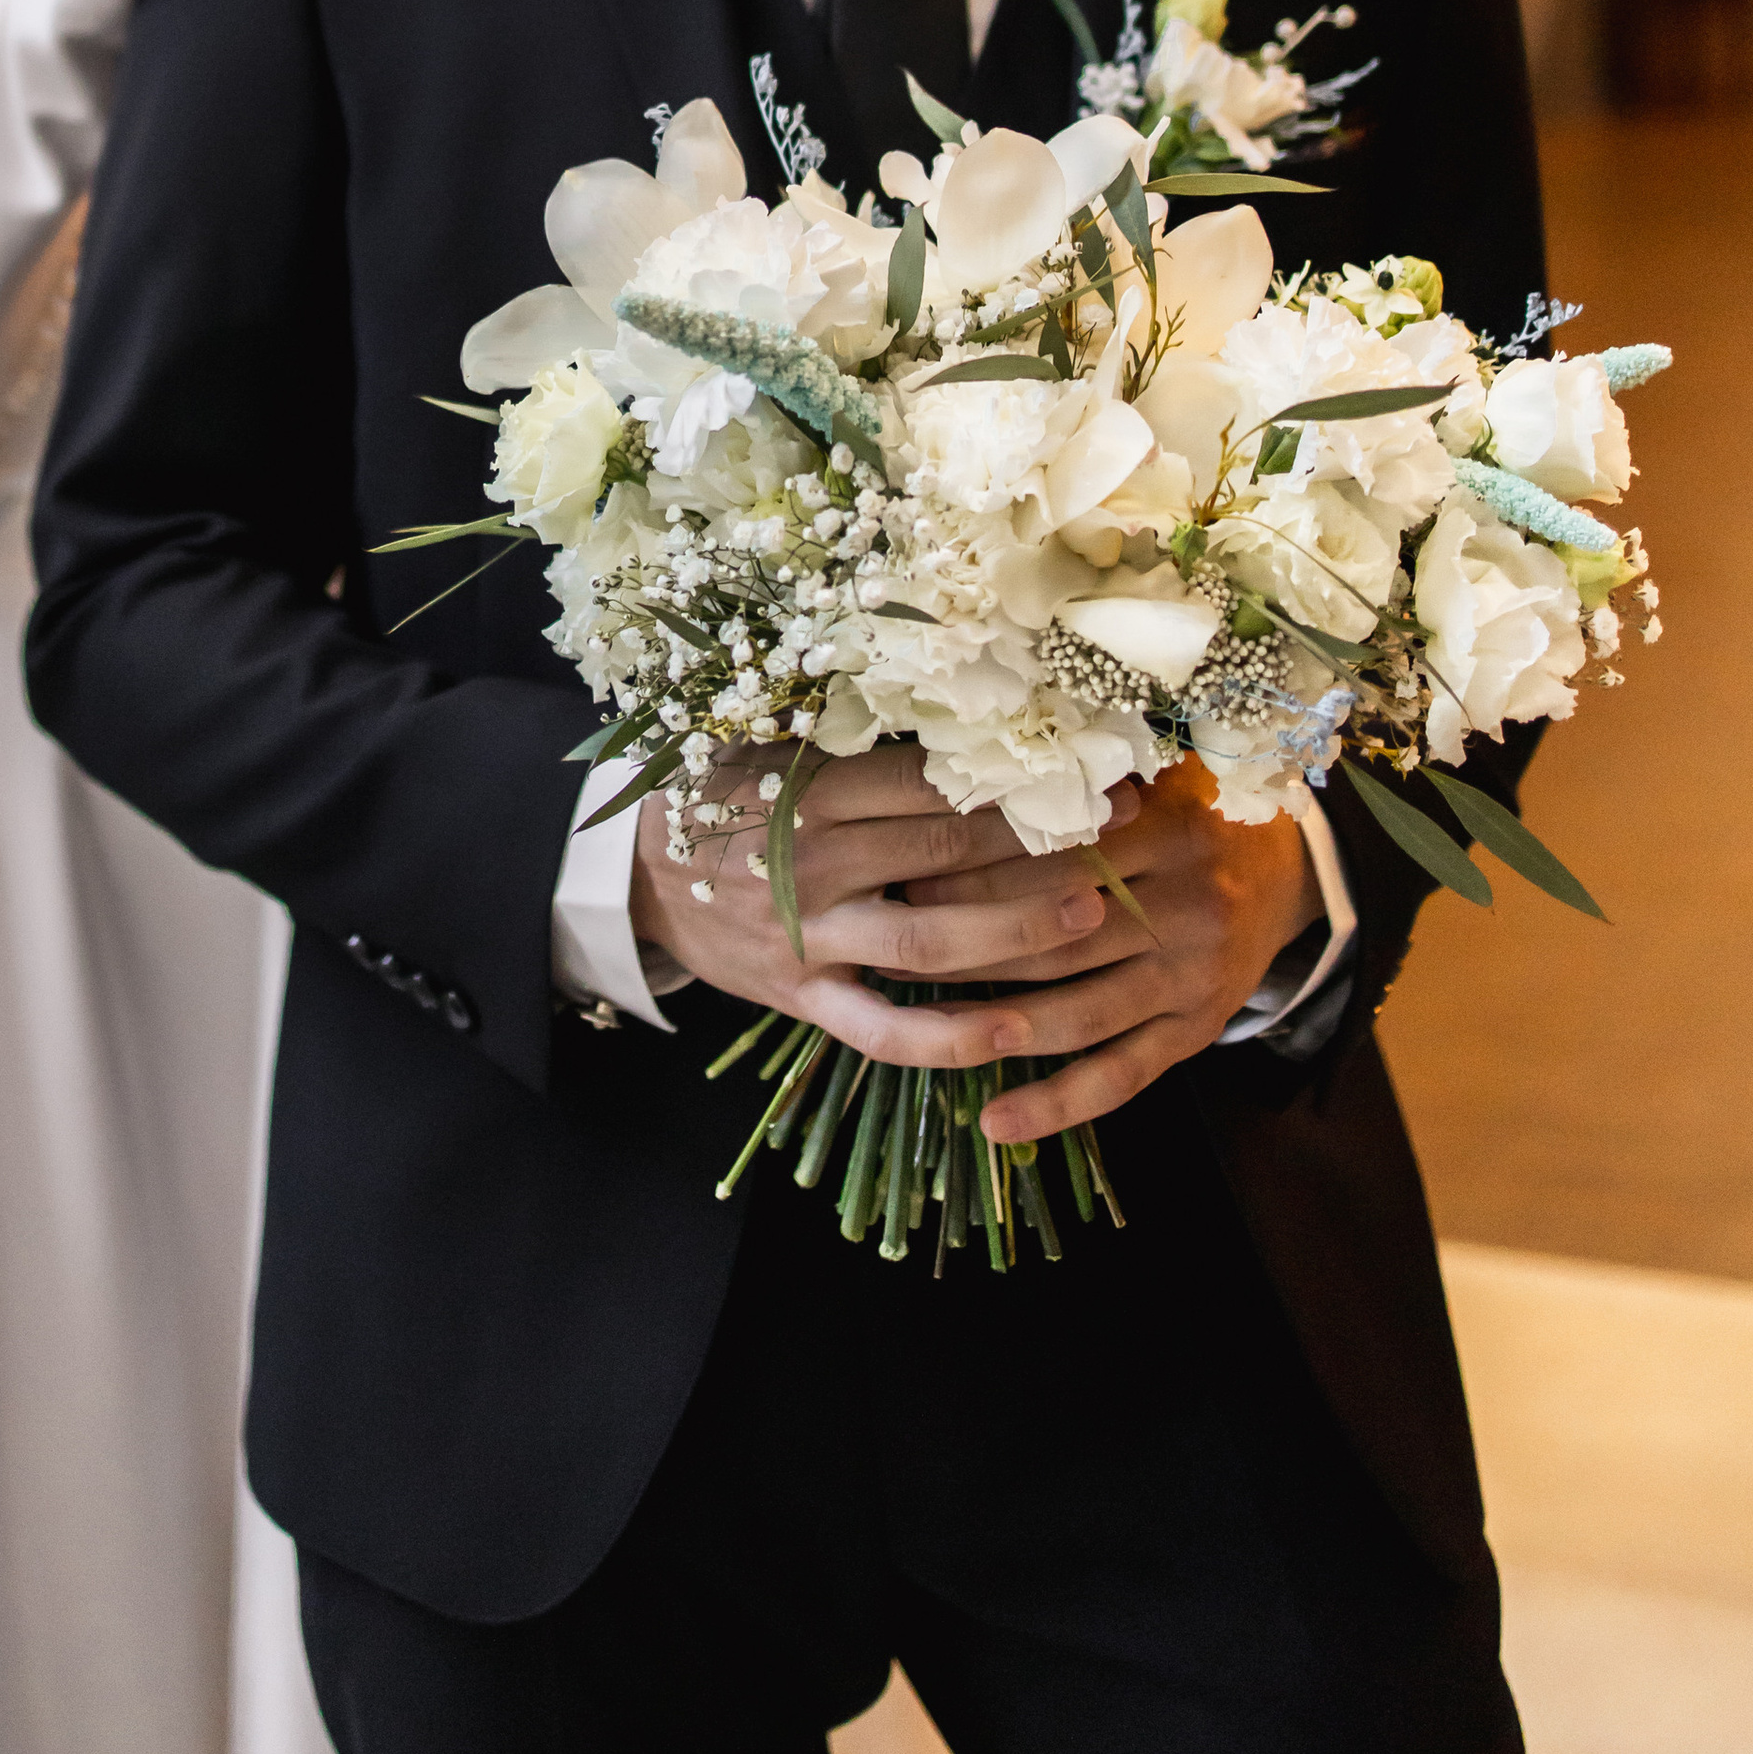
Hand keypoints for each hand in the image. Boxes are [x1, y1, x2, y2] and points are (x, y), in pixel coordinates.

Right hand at [629, 744, 1141, 1077]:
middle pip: (947, 850)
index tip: (1087, 762)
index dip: (1015, 773)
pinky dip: (947, 1040)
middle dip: (1044, 840)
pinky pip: (883, 1031)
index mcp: (812, 788)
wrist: (632, 875)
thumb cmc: (721, 795)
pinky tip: (1014, 1034)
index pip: (932, 780)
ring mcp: (809, 937)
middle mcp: (814, 861)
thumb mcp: (774, 745)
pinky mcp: (803, 998)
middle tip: (1121, 827)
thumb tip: (972, 713)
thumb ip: (858, 740)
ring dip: (1019, 931)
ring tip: (1094, 916)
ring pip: (930, 941)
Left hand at [905, 763, 1322, 1146]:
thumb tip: (954, 788)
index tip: (904, 875)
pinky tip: (995, 1121)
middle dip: (969, 946)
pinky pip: (1122, 1076)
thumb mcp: (1145, 778)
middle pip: (1056, 937)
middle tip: (892, 947)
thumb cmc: (1188, 810)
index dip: (972, 869)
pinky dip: (1058, 1104)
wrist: (1289, 866)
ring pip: (1080, 1012)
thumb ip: (1071, 790)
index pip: (1049, 856)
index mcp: (1164, 828)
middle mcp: (1186, 905)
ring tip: (925, 1027)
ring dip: (997, 1026)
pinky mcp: (1196, 1031)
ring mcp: (1193, 976)